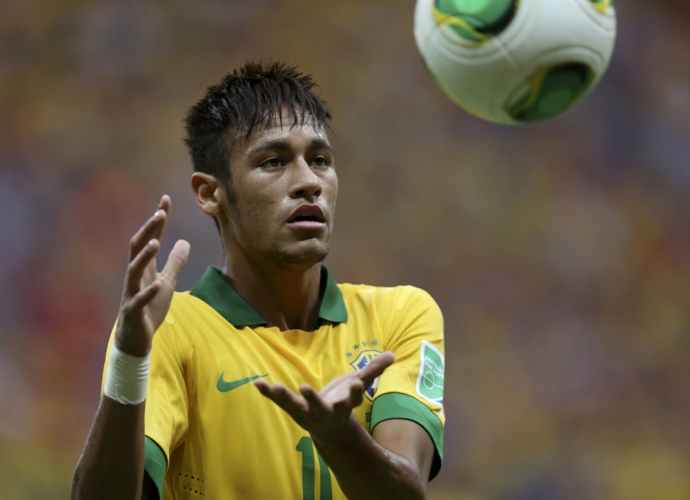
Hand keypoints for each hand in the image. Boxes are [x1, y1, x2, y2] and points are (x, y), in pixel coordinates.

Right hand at [115, 195, 189, 356]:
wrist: (136, 338)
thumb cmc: (150, 308)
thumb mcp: (167, 282)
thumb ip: (175, 263)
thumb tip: (184, 242)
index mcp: (144, 268)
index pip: (150, 238)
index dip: (158, 221)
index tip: (166, 200)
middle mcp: (135, 276)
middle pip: (138, 248)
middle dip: (149, 230)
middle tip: (160, 213)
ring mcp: (132, 293)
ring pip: (134, 271)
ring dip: (144, 257)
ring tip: (155, 243)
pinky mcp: (133, 311)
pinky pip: (138, 300)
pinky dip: (147, 292)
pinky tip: (157, 284)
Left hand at [254, 352, 394, 437]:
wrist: (328, 428)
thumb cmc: (343, 401)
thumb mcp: (358, 384)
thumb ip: (373, 370)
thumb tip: (393, 355)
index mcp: (344, 404)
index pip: (352, 398)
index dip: (354, 392)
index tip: (357, 384)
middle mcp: (325, 412)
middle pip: (320, 407)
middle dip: (313, 399)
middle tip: (305, 388)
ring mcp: (307, 413)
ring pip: (295, 407)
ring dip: (284, 397)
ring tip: (275, 387)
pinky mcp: (293, 409)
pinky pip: (279, 402)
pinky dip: (268, 394)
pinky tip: (257, 384)